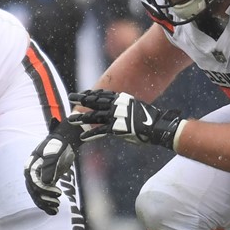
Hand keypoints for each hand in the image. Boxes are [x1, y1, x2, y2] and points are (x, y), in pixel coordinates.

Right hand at [24, 118, 83, 214]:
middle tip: (57, 204)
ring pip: (38, 195)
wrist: (64, 141)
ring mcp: (38, 178)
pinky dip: (48, 202)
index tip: (58, 193)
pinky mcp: (45, 181)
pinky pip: (44, 194)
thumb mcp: (54, 155)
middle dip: (44, 200)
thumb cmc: (58, 146)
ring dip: (46, 204)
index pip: (34, 183)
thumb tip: (46, 182)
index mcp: (30, 167)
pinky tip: (54, 209)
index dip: (45, 190)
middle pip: (34, 191)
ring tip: (56, 209)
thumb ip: (50, 167)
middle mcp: (32, 174)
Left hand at [68, 90, 183, 148]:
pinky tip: (82, 136)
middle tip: (71, 97)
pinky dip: (91, 134)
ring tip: (71, 119)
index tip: (82, 93)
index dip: (91, 94)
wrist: (159, 126)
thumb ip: (126, 109)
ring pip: (94, 115)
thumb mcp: (137, 109)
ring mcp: (116, 116)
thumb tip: (120, 113)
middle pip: (95, 101)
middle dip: (82, 99)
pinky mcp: (117, 127)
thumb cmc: (151, 120)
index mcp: (122, 99)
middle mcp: (117, 105)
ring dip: (81, 118)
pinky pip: (100, 131)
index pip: (103, 94)